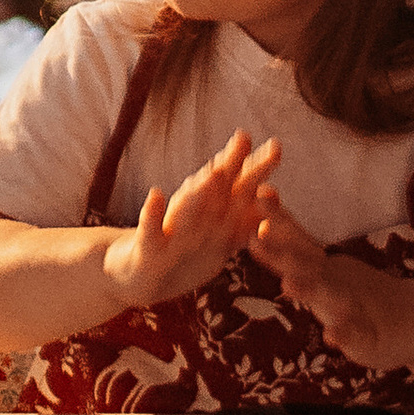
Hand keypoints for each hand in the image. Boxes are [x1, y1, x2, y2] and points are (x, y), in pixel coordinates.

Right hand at [104, 127, 281, 308]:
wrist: (136, 277)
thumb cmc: (179, 252)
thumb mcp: (215, 241)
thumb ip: (241, 220)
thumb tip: (272, 196)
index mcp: (209, 215)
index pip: (236, 189)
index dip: (256, 170)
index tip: (277, 149)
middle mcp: (189, 214)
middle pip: (214, 187)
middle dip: (232, 164)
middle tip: (247, 138)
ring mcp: (168, 229)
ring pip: (186, 207)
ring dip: (200, 189)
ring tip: (213, 173)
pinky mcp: (147, 248)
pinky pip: (149, 230)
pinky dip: (152, 214)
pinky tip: (155, 195)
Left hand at [250, 194, 413, 373]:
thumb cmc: (360, 294)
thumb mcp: (326, 268)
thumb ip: (297, 245)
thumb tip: (261, 219)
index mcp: (322, 269)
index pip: (296, 242)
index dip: (277, 221)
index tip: (259, 195)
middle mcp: (335, 284)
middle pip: (306, 266)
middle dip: (282, 253)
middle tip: (257, 236)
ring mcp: (353, 310)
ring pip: (329, 298)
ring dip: (309, 290)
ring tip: (288, 285)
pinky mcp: (369, 340)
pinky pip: (355, 337)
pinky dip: (343, 336)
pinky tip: (332, 337)